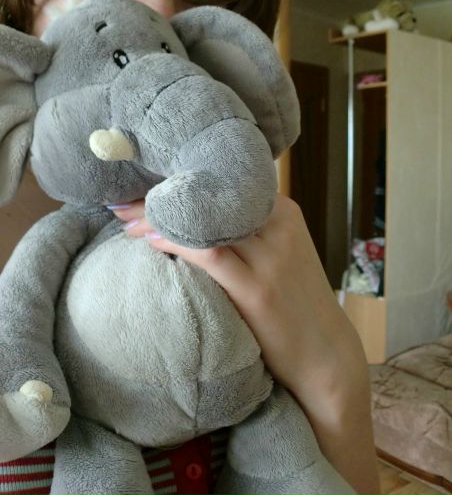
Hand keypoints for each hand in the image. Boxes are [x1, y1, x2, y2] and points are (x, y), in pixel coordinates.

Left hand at [112, 195, 379, 493]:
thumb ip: (248, 231)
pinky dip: (175, 241)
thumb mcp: (279, 253)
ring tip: (125, 221)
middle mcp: (278, 226)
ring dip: (158, 219)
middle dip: (160, 196)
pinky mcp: (258, 289)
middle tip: (123, 202)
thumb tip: (193, 219)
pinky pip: (208, 253)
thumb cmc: (294, 302)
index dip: (179, 182)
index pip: (223, 183)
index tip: (145, 188)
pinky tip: (149, 241)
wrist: (326, 353)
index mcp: (283, 211)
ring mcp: (271, 257)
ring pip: (204, 220)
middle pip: (210, 196)